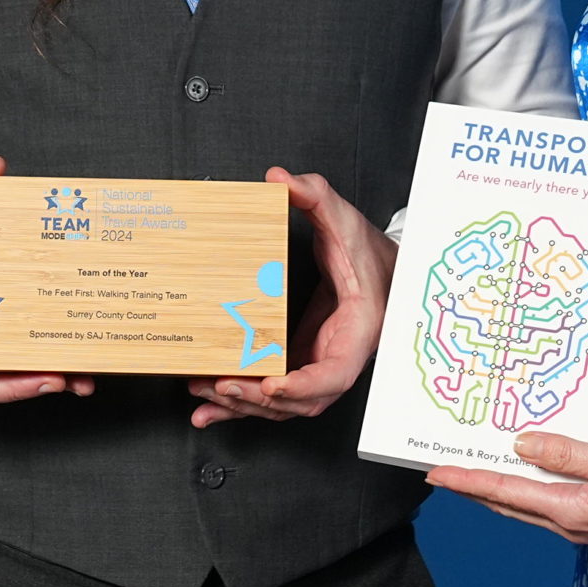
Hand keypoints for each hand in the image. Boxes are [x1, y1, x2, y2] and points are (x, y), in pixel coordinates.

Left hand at [187, 166, 392, 427]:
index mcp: (358, 330)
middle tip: (219, 385)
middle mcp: (339, 357)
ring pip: (284, 406)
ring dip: (243, 407)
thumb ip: (316, 194)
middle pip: (301, 401)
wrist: (384, 270)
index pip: (334, 374)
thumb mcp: (344, 219)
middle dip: (259, 400)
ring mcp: (319, 363)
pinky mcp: (302, 361)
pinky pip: (274, 393)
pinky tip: (209, 407)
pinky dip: (243, 404)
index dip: (304, 386)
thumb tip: (279, 178)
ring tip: (203, 397)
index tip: (273, 385)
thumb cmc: (368, 251)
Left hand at [428, 434, 587, 551]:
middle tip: (440, 468)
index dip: (465, 480)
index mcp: (568, 510)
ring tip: (474, 464)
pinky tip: (530, 467)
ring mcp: (585, 523)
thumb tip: (520, 443)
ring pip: (527, 503)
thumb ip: (567, 453)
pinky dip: (529, 484)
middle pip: (507, 502)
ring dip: (499, 485)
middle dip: (472, 485)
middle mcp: (569, 523)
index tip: (432, 473)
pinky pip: (550, 500)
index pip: (503, 492)